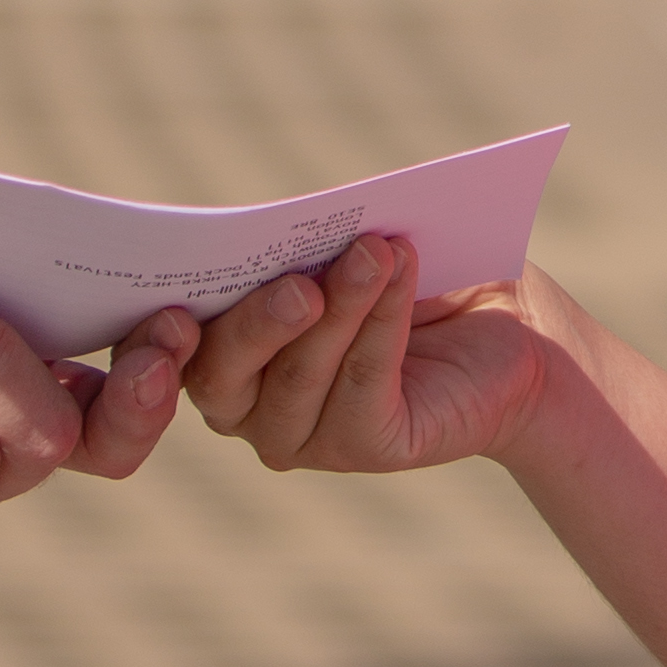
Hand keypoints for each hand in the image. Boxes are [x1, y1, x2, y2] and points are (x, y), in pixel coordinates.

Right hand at [182, 229, 555, 475]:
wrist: (511, 326)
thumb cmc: (413, 275)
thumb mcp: (346, 244)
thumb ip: (304, 240)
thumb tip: (278, 220)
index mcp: (224, 353)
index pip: (168, 349)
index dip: (154, 333)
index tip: (173, 298)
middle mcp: (248, 406)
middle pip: (221, 374)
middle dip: (256, 321)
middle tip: (299, 278)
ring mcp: (305, 436)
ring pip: (298, 376)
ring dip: (339, 307)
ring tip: (376, 250)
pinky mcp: (367, 447)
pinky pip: (362, 385)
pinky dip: (381, 322)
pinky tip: (401, 272)